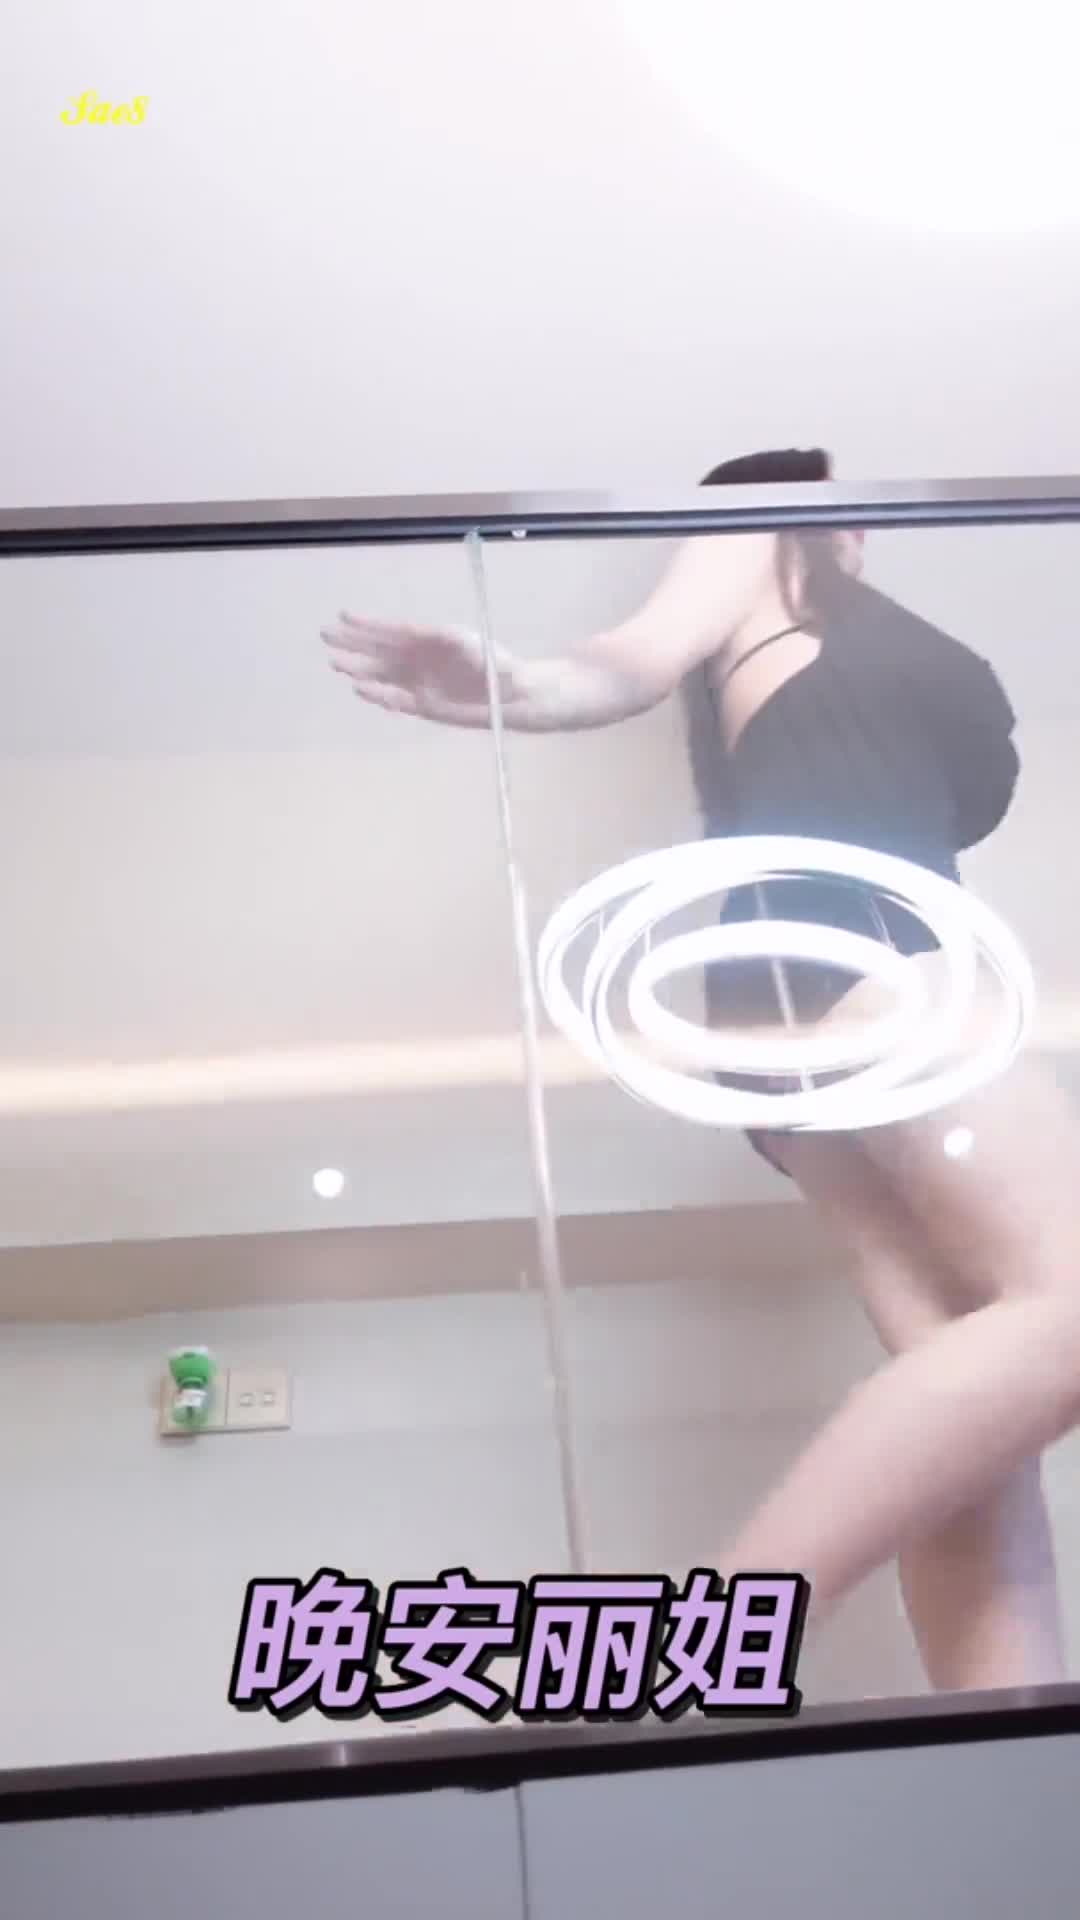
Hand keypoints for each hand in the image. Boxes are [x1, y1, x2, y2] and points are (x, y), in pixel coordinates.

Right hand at [321, 613, 523, 725]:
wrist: (511, 697)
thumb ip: (461, 646)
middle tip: (325, 636)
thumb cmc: (499, 667)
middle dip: (353, 643)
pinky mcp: (423, 705)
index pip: (393, 629)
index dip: (369, 624)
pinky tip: (360, 690)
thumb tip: (443, 638)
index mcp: (430, 638)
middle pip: (380, 650)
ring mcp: (419, 682)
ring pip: (382, 674)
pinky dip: (378, 695)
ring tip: (336, 664)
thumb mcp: (481, 650)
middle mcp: (419, 658)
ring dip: (360, 669)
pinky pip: (395, 699)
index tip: (344, 615)